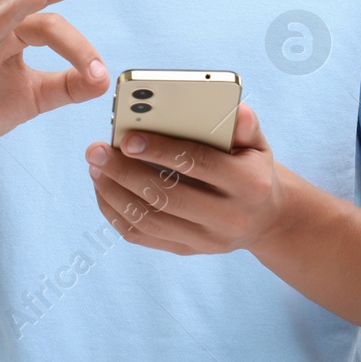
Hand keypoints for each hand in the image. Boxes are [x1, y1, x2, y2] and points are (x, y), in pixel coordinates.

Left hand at [84, 103, 287, 255]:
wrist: (265, 218)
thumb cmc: (252, 167)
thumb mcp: (257, 143)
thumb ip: (245, 125)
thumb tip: (236, 110)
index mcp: (249, 184)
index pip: (199, 164)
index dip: (161, 151)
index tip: (127, 138)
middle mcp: (228, 218)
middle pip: (167, 196)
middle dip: (125, 172)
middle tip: (96, 150)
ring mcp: (206, 240)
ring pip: (150, 220)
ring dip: (115, 193)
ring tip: (95, 167)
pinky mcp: (187, 251)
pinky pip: (143, 236)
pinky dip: (117, 213)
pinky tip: (103, 190)